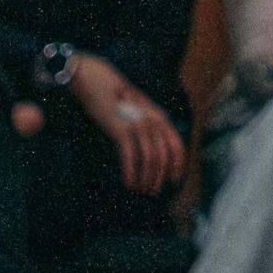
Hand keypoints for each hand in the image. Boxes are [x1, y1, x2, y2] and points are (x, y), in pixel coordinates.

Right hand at [71, 53, 187, 194]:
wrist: (95, 80)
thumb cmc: (115, 96)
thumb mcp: (139, 108)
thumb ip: (149, 123)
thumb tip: (153, 146)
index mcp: (159, 116)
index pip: (176, 145)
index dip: (177, 166)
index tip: (173, 180)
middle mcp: (152, 121)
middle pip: (162, 157)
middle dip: (158, 178)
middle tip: (151, 191)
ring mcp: (137, 124)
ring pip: (148, 159)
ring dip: (145, 179)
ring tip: (139, 190)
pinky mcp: (120, 129)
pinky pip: (130, 157)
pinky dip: (130, 173)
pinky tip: (127, 183)